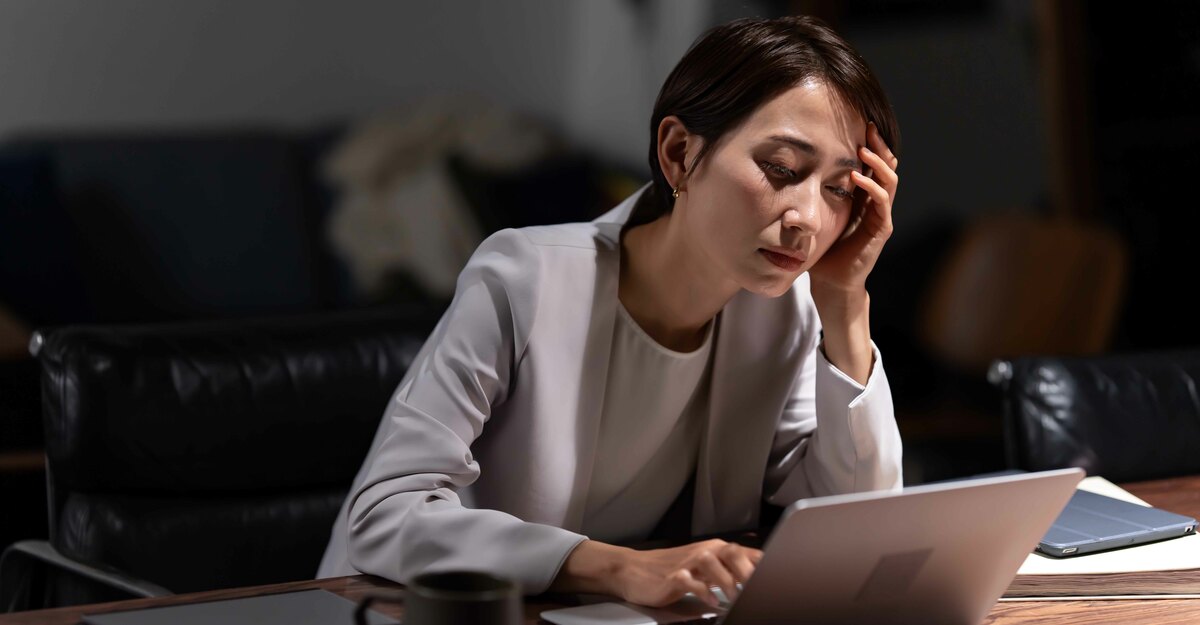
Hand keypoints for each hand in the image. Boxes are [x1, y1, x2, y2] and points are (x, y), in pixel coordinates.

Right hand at [614, 539, 761, 607]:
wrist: (633, 569)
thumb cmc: (670, 570)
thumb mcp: (702, 569)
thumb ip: (726, 572)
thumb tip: (755, 583)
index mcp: (714, 550)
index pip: (745, 552)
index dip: (764, 563)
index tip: (779, 577)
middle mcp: (704, 552)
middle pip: (732, 552)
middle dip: (748, 570)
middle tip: (759, 588)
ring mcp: (687, 562)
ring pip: (712, 563)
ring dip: (727, 580)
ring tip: (737, 597)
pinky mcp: (673, 576)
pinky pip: (691, 581)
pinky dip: (703, 591)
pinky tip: (711, 602)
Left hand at [807, 121, 898, 295]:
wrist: (831, 281)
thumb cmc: (822, 248)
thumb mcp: (818, 213)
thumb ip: (814, 192)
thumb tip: (790, 166)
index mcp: (863, 196)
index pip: (873, 163)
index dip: (870, 144)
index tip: (859, 123)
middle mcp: (876, 203)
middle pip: (886, 166)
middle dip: (879, 145)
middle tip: (869, 127)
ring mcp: (881, 215)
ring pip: (889, 180)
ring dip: (877, 163)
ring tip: (863, 150)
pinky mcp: (881, 229)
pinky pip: (881, 202)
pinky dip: (872, 187)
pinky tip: (856, 177)